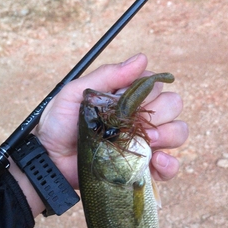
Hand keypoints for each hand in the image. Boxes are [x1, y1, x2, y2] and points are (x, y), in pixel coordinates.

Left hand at [36, 53, 187, 187]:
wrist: (50, 160)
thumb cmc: (58, 124)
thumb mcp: (76, 93)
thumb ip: (107, 76)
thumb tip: (141, 59)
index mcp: (126, 99)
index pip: (156, 86)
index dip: (150, 91)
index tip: (132, 101)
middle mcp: (139, 118)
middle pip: (172, 105)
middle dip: (163, 112)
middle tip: (139, 124)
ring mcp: (142, 144)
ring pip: (178, 131)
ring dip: (169, 134)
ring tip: (148, 142)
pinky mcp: (141, 169)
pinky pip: (170, 167)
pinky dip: (170, 164)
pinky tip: (157, 162)